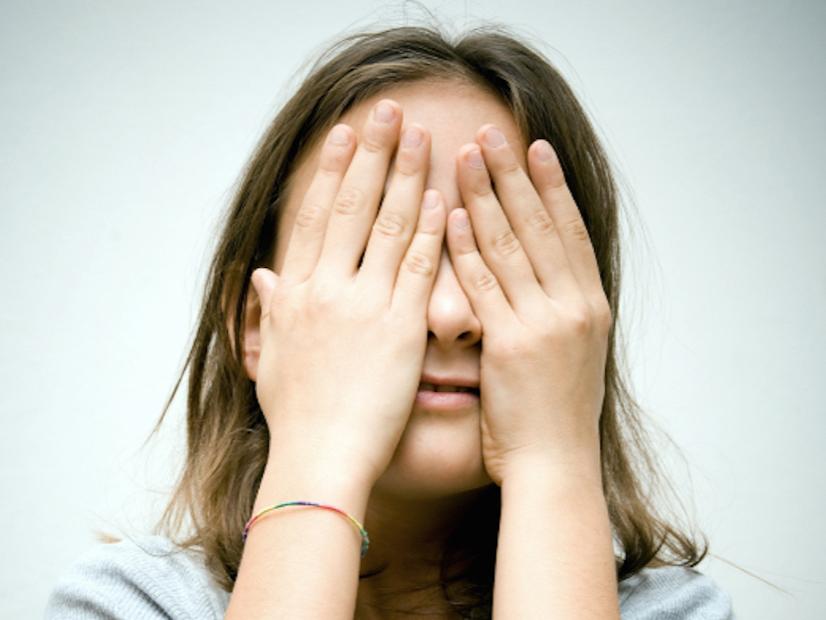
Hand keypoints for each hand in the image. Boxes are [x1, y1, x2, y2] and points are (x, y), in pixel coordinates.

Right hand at [250, 99, 445, 486]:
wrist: (318, 459)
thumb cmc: (296, 416)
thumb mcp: (271, 358)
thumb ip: (268, 311)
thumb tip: (263, 276)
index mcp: (294, 293)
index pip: (313, 215)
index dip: (332, 170)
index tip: (346, 136)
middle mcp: (325, 289)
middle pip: (351, 206)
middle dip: (373, 154)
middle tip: (389, 112)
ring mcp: (364, 306)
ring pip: (389, 227)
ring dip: (408, 178)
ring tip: (424, 138)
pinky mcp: (400, 329)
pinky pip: (419, 270)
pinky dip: (433, 231)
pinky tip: (445, 199)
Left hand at [447, 124, 612, 485]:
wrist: (555, 466)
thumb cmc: (556, 415)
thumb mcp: (573, 354)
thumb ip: (559, 309)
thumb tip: (541, 273)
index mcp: (591, 305)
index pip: (570, 230)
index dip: (552, 185)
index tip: (534, 146)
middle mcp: (574, 306)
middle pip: (541, 225)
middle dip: (515, 175)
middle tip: (492, 132)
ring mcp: (546, 323)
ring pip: (513, 245)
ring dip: (488, 195)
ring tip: (466, 155)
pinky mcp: (513, 344)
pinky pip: (487, 284)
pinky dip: (470, 246)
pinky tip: (454, 212)